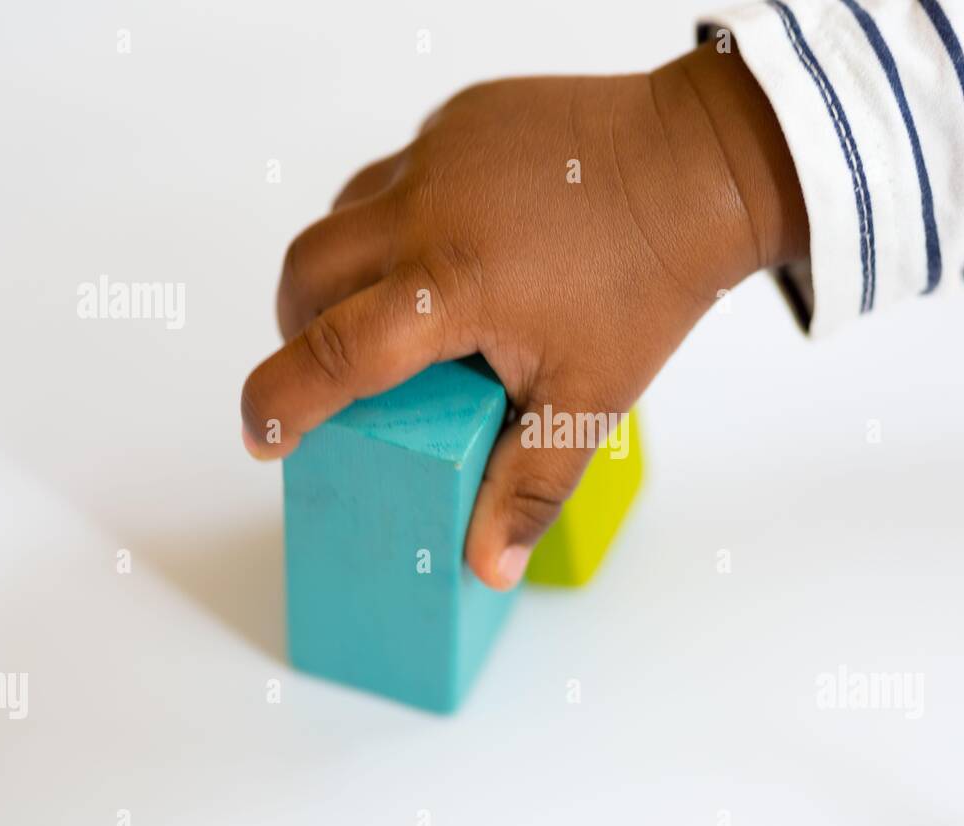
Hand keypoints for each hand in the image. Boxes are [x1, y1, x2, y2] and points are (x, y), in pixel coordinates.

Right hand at [241, 43, 805, 588]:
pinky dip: (394, 221)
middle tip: (330, 371)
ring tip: (389, 312)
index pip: (330, 355)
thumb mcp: (590, 397)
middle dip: (298, 331)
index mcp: (449, 284)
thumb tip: (485, 568)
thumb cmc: (650, 285)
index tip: (262, 437)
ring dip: (341, 272)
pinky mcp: (459, 118)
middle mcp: (425, 208)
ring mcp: (438, 152)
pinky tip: (447, 250)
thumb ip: (529, 486)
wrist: (700, 169)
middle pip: (306, 274)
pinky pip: (394, 174)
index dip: (279, 405)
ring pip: (342, 217)